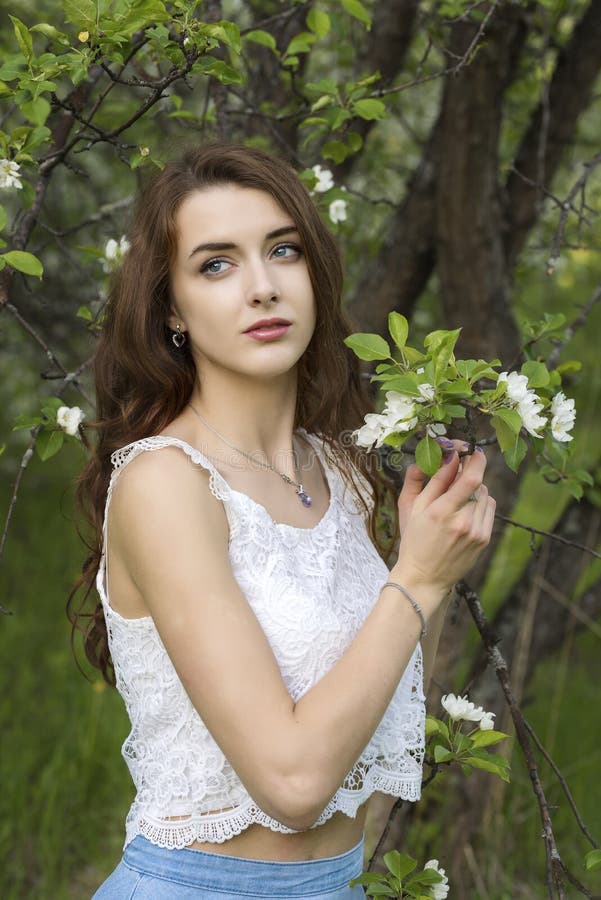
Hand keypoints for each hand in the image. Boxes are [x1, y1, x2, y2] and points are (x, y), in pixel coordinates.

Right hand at [392, 443, 495, 597]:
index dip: (475, 459)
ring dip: (473, 490)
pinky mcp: (485, 539)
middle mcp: (463, 522)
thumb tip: (448, 455)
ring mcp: (477, 532)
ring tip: (456, 501)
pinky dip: (479, 504)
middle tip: (455, 477)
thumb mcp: (411, 507)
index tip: (471, 450)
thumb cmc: (413, 539)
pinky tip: (464, 513)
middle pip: (478, 483)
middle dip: (468, 474)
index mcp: (441, 512)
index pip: (470, 477)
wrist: (424, 577)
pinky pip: (489, 509)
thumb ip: (430, 479)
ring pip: (485, 495)